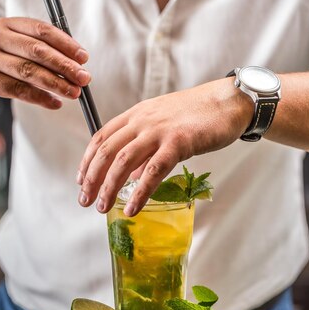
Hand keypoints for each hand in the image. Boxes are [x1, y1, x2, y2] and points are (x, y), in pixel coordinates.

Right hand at [0, 17, 90, 114]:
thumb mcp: (14, 49)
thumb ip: (41, 50)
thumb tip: (77, 63)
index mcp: (7, 24)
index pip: (42, 30)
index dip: (66, 43)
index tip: (84, 57)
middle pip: (37, 50)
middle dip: (65, 65)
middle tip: (84, 78)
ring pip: (29, 71)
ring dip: (56, 84)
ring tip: (74, 92)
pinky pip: (18, 90)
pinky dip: (40, 98)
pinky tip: (54, 103)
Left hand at [77, 78, 252, 215]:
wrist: (227, 101)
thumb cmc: (197, 114)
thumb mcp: (163, 124)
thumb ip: (144, 146)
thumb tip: (129, 175)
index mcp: (136, 114)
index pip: (101, 137)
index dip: (87, 160)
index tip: (80, 180)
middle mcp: (142, 120)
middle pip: (106, 151)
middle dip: (91, 178)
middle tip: (84, 200)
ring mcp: (159, 131)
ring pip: (123, 162)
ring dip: (109, 187)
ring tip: (103, 207)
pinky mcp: (178, 143)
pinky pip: (153, 171)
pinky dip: (139, 192)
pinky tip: (132, 208)